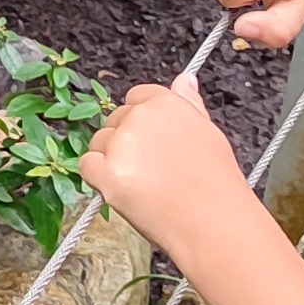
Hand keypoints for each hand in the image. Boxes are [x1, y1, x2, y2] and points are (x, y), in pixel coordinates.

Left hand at [80, 82, 267, 270]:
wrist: (215, 225)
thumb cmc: (216, 185)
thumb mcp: (208, 134)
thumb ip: (188, 104)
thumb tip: (183, 79)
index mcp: (166, 103)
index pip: (137, 97)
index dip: (142, 123)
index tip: (153, 143)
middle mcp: (141, 117)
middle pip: (115, 121)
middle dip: (125, 143)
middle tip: (153, 172)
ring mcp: (122, 144)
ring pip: (98, 143)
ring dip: (110, 160)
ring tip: (145, 185)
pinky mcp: (108, 173)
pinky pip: (86, 166)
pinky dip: (98, 180)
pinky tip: (125, 192)